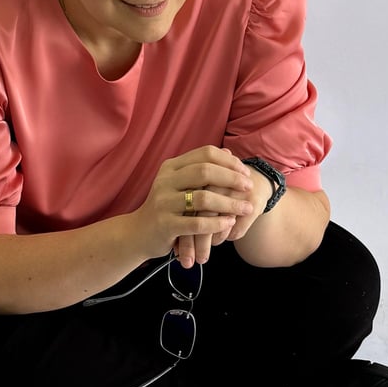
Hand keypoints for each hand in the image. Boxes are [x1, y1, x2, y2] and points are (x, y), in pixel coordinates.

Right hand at [131, 146, 253, 265]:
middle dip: (232, 178)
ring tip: (246, 208)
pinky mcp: (165, 225)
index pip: (205, 154)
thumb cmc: (166, 208)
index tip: (245, 172)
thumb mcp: (179, 184)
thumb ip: (201, 169)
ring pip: (203, 198)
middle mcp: (165, 181)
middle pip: (205, 171)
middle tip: (249, 187)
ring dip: (229, 203)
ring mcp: (163, 203)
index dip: (229, 161)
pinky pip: (196, 223)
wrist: (138, 234)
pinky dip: (217, 223)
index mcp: (171, 167)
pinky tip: (229, 223)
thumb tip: (229, 152)